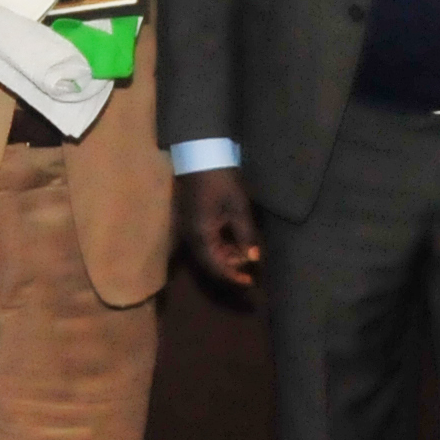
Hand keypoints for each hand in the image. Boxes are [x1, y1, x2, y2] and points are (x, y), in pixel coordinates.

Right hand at [177, 168, 262, 294]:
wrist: (200, 156)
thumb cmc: (221, 180)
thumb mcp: (238, 207)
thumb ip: (245, 235)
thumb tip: (253, 259)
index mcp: (201, 234)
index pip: (216, 267)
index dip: (232, 278)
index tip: (250, 283)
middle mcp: (189, 236)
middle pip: (208, 263)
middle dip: (230, 268)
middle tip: (250, 266)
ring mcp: (186, 229)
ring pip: (205, 253)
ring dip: (224, 257)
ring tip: (244, 253)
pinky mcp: (188, 222)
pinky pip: (202, 242)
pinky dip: (218, 246)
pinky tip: (232, 242)